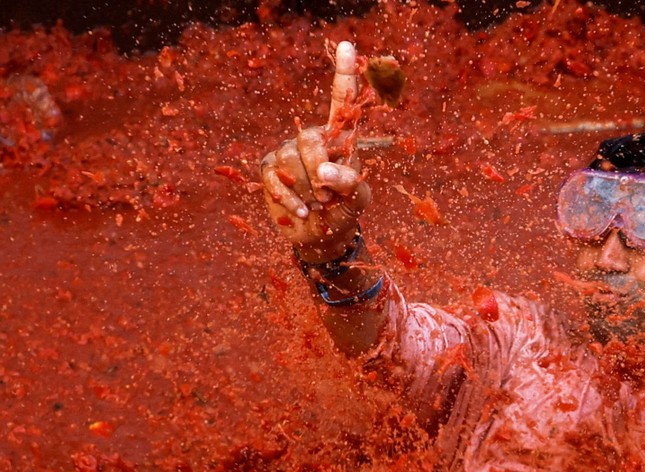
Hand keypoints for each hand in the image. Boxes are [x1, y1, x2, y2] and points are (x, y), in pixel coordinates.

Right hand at [260, 41, 370, 263]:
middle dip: (320, 172)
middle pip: (311, 140)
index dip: (345, 74)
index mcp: (340, 137)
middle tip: (329, 197)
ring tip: (318, 204)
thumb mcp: (358, 199)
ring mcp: (288, 151)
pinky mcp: (270, 169)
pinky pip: (276, 179)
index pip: (342, 101)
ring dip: (308, 191)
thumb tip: (324, 170)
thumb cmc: (344, 211)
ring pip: (292, 161)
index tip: (348, 46)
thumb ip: (349, 182)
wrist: (321, 237)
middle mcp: (313, 137)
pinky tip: (302, 212)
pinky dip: (290, 200)